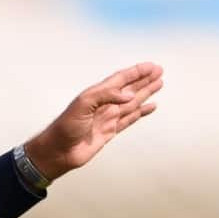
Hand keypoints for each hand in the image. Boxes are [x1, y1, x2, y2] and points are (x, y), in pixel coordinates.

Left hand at [25, 62, 163, 179]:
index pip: (121, 79)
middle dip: (144, 79)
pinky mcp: (111, 131)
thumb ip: (106, 96)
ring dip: (145, 92)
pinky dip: (141, 112)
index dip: (136, 72)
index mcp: (97, 94)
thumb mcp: (83, 104)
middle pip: (129, 88)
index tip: (151, 66)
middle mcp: (105, 104)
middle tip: (159, 70)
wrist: (59, 151)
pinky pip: (130, 119)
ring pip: (133, 102)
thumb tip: (129, 95)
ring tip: (159, 83)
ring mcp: (108, 117)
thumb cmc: (65, 126)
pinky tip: (150, 106)